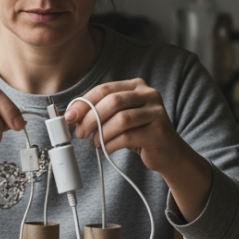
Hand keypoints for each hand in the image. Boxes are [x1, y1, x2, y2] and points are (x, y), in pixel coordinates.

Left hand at [64, 79, 186, 171]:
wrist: (169, 153)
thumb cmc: (140, 133)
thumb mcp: (120, 118)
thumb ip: (101, 112)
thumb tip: (72, 115)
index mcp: (137, 86)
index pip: (105, 89)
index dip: (84, 102)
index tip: (70, 116)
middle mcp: (149, 94)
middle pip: (113, 101)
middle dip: (91, 118)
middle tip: (80, 132)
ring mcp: (156, 112)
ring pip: (121, 120)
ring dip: (102, 133)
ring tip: (96, 143)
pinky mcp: (159, 132)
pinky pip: (128, 137)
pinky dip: (112, 144)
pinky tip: (107, 149)